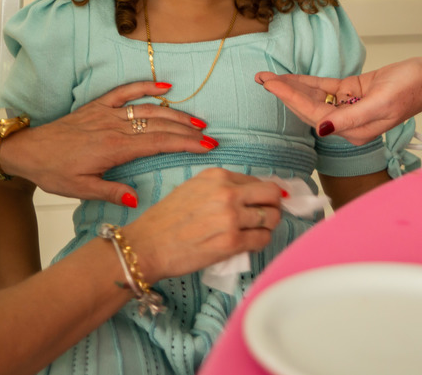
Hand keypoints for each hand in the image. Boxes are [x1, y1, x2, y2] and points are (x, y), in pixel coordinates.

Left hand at [0, 81, 215, 204]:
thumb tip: (136, 199)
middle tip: (210, 136)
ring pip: (148, 109)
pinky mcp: (98, 105)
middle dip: (187, 130)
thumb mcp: (80, 189)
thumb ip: (110, 191)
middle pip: (159, 125)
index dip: (185, 144)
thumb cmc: (53, 171)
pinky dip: (146, 86)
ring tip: (197, 120)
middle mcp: (114, 126)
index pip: (158, 143)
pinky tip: (165, 86)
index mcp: (113, 148)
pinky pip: (125, 92)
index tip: (207, 147)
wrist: (27, 150)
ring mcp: (106, 113)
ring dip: (175, 112)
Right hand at [122, 168, 281, 282]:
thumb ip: (221, 187)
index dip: (263, 194)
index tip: (264, 203)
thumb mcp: (193, 188)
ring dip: (268, 226)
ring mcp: (230, 218)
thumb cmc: (166, 219)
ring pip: (271, 218)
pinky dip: (260, 242)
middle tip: (267, 216)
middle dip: (274, 206)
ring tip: (256, 232)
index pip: (257, 181)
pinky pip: (262, 240)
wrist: (147, 245)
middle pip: (272, 195)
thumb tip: (250, 194)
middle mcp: (226, 193)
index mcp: (216, 176)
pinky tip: (249, 244)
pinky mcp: (231, 243)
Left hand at [255, 57, 421, 143]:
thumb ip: (349, 119)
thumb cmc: (411, 91)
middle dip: (285, 93)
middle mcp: (348, 123)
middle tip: (262, 79)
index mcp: (353, 131)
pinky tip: (291, 77)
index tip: (272, 85)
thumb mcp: (380, 103)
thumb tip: (322, 129)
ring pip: (314, 98)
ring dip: (293, 87)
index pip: (314, 115)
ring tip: (270, 77)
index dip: (291, 99)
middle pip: (309, 108)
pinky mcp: (353, 93)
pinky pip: (325, 89)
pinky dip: (308, 82)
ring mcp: (349, 107)